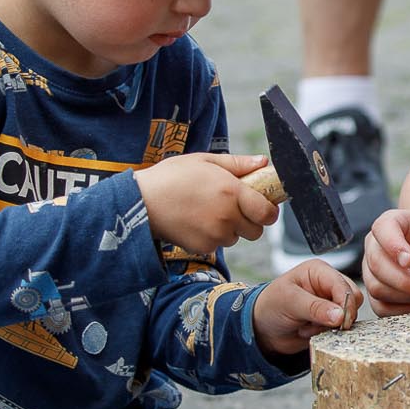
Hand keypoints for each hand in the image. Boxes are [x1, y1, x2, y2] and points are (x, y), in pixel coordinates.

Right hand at [133, 153, 277, 254]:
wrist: (141, 203)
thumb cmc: (171, 177)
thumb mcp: (205, 160)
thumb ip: (238, 163)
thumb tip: (263, 161)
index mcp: (232, 192)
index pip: (267, 213)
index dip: (268, 211)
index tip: (263, 206)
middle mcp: (227, 217)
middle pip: (256, 231)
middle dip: (250, 221)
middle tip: (233, 208)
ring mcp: (215, 235)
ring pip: (236, 238)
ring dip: (230, 229)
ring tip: (208, 211)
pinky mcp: (203, 248)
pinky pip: (217, 245)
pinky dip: (212, 237)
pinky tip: (196, 222)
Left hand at [253, 260, 361, 359]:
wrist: (262, 329)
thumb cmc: (270, 306)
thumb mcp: (289, 302)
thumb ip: (315, 307)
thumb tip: (341, 315)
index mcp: (319, 271)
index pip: (343, 285)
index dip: (345, 303)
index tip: (340, 321)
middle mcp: (328, 285)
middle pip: (353, 299)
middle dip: (339, 316)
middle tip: (317, 325)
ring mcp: (331, 303)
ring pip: (349, 315)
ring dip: (331, 326)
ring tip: (308, 326)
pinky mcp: (331, 320)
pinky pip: (342, 328)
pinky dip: (328, 334)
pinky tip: (309, 332)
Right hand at [362, 208, 409, 314]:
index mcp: (391, 223)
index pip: (383, 229)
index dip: (394, 246)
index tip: (409, 260)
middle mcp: (374, 245)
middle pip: (376, 264)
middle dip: (405, 281)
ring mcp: (370, 270)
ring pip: (376, 287)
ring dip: (405, 296)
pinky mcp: (374, 291)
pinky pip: (380, 306)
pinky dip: (401, 310)